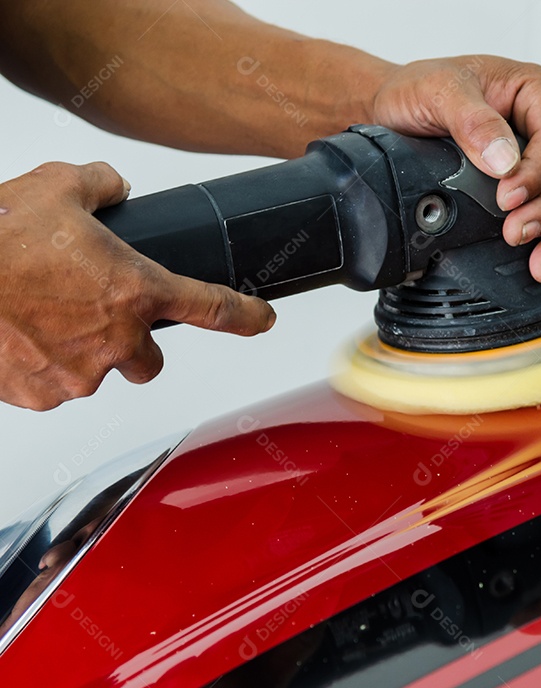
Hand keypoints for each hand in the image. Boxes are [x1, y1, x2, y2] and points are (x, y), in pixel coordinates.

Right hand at [0, 161, 275, 409]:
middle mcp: (116, 341)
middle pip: (150, 363)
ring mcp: (77, 374)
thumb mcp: (57, 187)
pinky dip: (40, 367)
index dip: (244, 315)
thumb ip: (98, 185)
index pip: (211, 307)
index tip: (261, 319)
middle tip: (101, 318)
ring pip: (95, 374)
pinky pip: (50, 387)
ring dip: (80, 354)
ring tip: (41, 317)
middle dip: (135, 346)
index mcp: (136, 291)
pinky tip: (18, 335)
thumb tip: (113, 186)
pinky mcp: (37, 395)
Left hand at [370, 55, 540, 284]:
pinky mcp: (534, 190)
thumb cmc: (417, 91)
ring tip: (540, 265)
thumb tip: (505, 161)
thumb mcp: (438, 91)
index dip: (538, 174)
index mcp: (536, 92)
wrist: (393, 114)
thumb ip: (473, 120)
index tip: (507, 199)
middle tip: (515, 234)